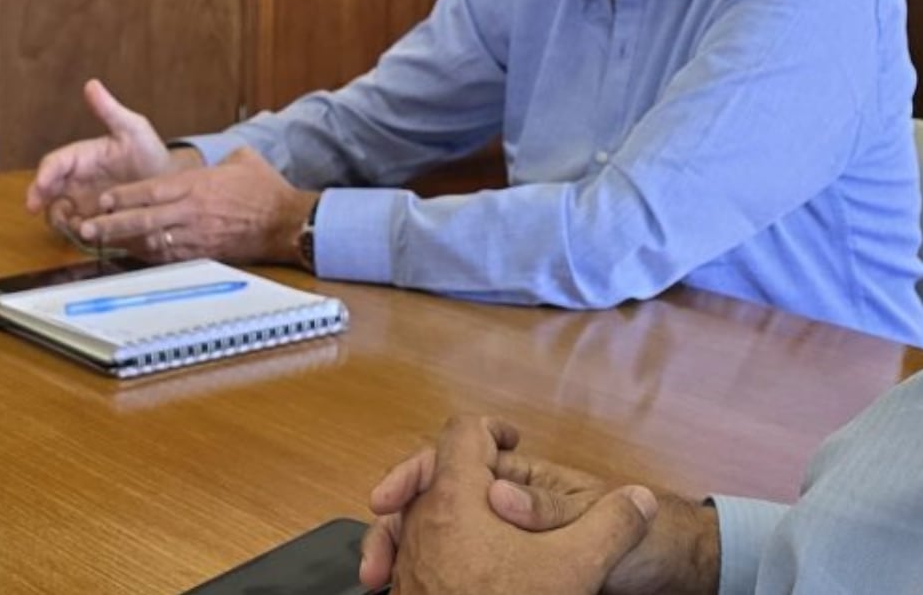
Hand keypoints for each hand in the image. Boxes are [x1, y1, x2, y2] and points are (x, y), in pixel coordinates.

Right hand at [24, 80, 189, 242]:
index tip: (40, 185)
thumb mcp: (133, 129)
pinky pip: (78, 231)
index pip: (54, 163)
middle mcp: (76, 181)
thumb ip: (110, 110)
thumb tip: (91, 84)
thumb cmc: (150, 154)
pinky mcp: (94, 223)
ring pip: (58, 214)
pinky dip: (78, 233)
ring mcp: (83, 204)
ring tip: (75, 224)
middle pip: (46, 192)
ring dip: (60, 220)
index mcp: (80, 157)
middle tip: (38, 209)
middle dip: (39, 200)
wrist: (169, 187)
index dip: (44, 174)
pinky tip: (91, 233)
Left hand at [73, 145, 311, 263]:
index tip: (102, 199)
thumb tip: (215, 154)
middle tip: (88, 227)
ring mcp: (198, 235)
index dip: (124, 196)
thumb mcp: (243, 160)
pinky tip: (132, 255)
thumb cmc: (267, 190)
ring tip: (100, 244)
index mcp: (198, 185)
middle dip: (114, 224)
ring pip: (153, 241)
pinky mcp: (205, 253)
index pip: (152, 190)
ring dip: (125, 243)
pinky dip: (149, 257)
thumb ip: (220, 157)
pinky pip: (170, 257)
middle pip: (145, 218)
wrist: (289, 222)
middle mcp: (192, 212)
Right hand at [362, 416, 657, 594]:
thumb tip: (499, 492)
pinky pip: (447, 569)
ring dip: (398, 551)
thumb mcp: (596, 520)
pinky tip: (402, 590)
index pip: (455, 459)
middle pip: (430, 500)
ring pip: (430, 536)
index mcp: (518, 479)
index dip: (420, 472)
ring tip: (379, 579)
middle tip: (375, 558)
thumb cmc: (643, 539)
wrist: (665, 574)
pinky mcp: (497, 573)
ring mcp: (494, 540)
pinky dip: (420, 577)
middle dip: (395, 521)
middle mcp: (497, 506)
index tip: (391, 497)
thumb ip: (548, 506)